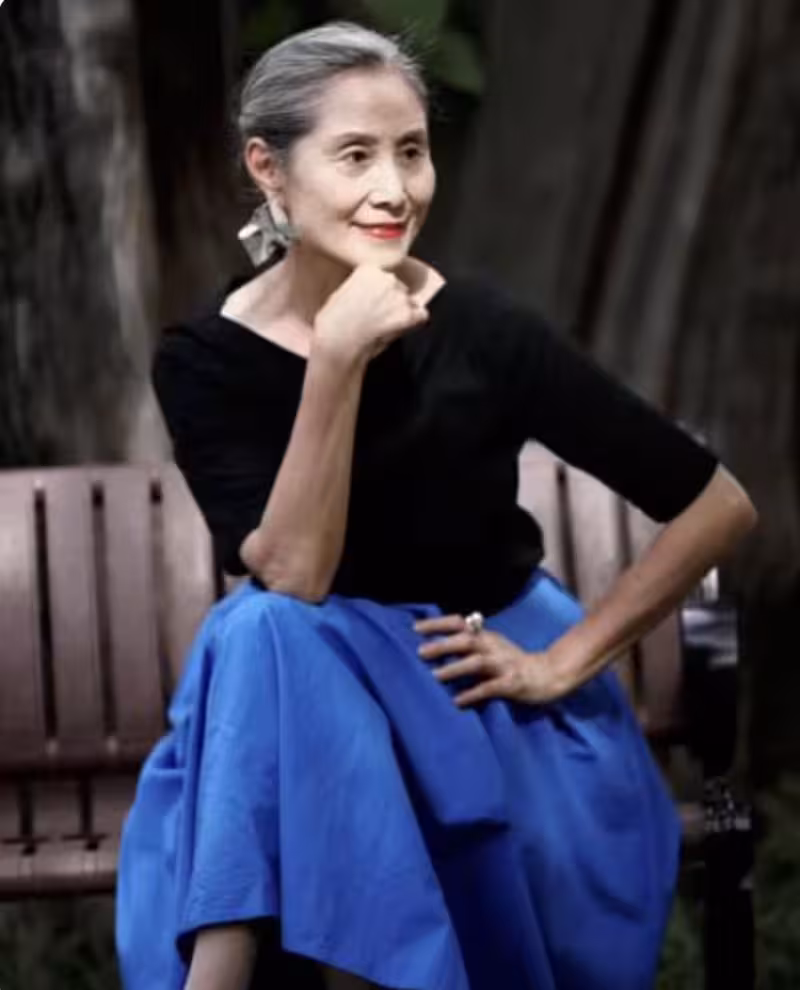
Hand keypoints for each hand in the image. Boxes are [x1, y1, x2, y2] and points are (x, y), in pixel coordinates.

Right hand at [313, 264, 429, 363]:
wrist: (338, 342)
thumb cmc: (333, 323)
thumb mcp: (341, 294)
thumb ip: (360, 287)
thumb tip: (370, 293)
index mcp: (369, 269)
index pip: (384, 276)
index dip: (380, 292)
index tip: (374, 301)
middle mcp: (388, 278)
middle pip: (399, 287)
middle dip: (392, 301)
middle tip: (379, 316)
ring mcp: (400, 297)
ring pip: (410, 301)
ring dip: (402, 312)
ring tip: (385, 326)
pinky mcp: (409, 315)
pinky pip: (422, 315)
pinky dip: (415, 322)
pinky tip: (400, 330)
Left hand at [413, 614, 576, 707]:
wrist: (548, 674)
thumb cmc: (512, 661)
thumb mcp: (493, 646)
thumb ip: (471, 643)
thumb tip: (437, 643)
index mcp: (487, 636)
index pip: (460, 624)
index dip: (438, 624)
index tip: (415, 627)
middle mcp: (494, 647)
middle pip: (467, 641)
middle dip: (443, 645)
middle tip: (420, 652)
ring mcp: (504, 665)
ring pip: (477, 662)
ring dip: (455, 668)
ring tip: (435, 676)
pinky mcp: (512, 684)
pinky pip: (490, 688)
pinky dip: (473, 693)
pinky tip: (458, 701)